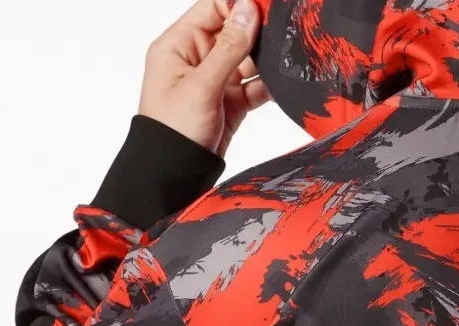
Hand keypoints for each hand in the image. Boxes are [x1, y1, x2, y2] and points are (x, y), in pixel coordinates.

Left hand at [139, 0, 270, 158]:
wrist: (174, 176)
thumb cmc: (174, 130)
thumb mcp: (202, 85)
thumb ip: (229, 48)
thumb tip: (248, 9)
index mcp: (180, 45)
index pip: (212, 9)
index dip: (238, 7)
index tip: (265, 10)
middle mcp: (197, 60)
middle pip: (233, 33)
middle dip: (257, 34)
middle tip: (282, 35)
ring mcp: (215, 83)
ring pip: (247, 61)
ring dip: (265, 62)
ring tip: (284, 62)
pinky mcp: (230, 105)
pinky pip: (253, 88)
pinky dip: (267, 87)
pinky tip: (282, 85)